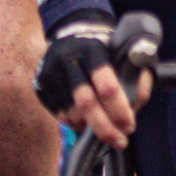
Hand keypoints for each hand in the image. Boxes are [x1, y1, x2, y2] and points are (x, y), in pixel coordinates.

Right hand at [35, 18, 149, 151]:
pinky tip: (85, 120)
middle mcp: (68, 59)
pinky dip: (74, 123)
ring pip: (71, 113)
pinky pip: (58, 114)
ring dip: (88, 127)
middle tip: (119, 142)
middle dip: (104, 128)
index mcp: (93, 50)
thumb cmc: (104, 50)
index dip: (119, 110)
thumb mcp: (125, 56)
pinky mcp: (40, 83)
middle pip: (86, 103)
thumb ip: (136, 80)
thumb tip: (134, 109)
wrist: (71, 33)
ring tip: (102, 127)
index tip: (129, 126)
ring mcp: (50, 71)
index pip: (107, 86)